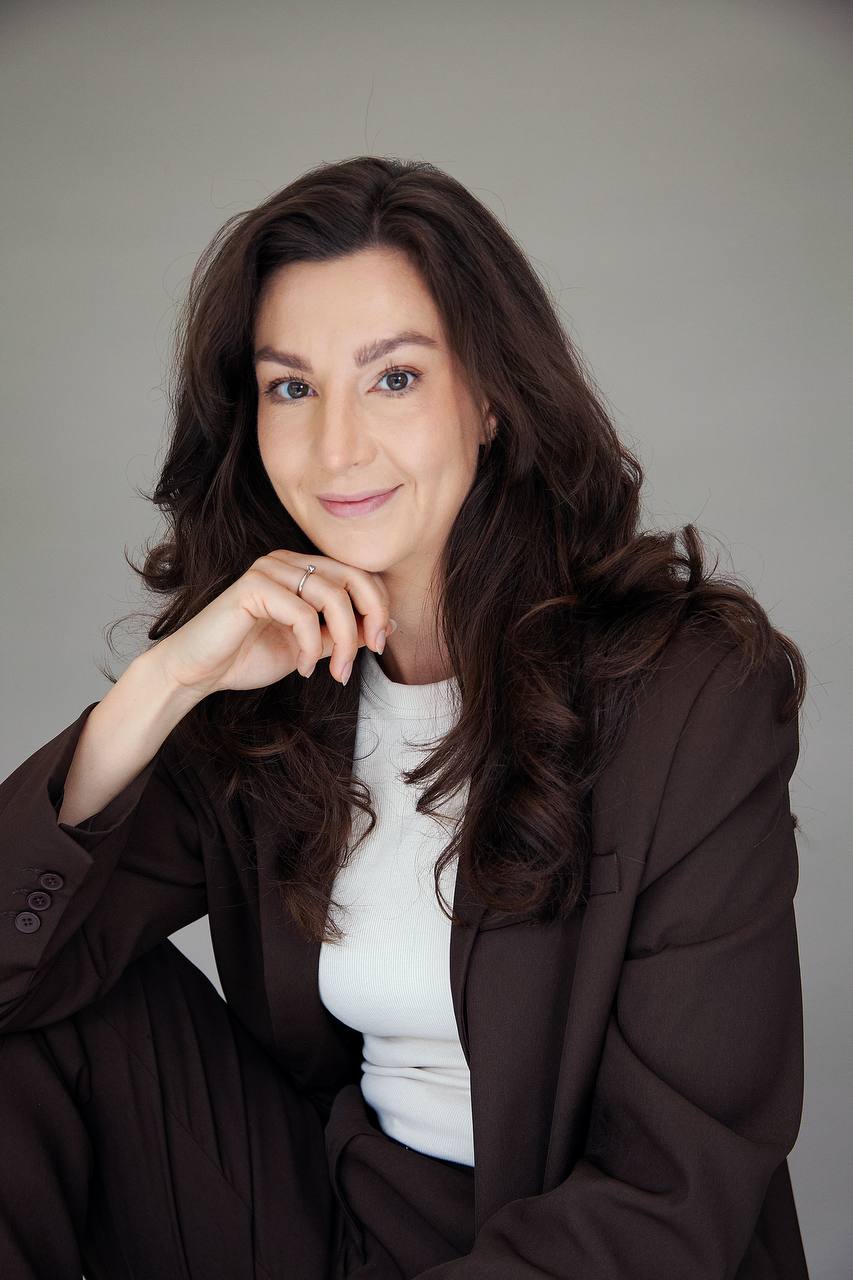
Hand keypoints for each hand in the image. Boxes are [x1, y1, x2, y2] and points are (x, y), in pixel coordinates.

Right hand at [146, 551, 395, 699]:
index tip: (380, 642)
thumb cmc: (247, 657)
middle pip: (353, 576)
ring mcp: (269, 569)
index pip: (357, 573)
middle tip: (373, 650)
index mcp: (301, 568)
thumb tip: (387, 626)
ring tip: (336, 672)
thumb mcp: (310, 646)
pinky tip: (302, 668)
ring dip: (344, 640)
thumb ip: (341, 633)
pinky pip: (303, 614)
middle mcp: (286, 561)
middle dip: (371, 616)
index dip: (379, 604)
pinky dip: (311, 646)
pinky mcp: (254, 586)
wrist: (199, 672)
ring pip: (332, 596)